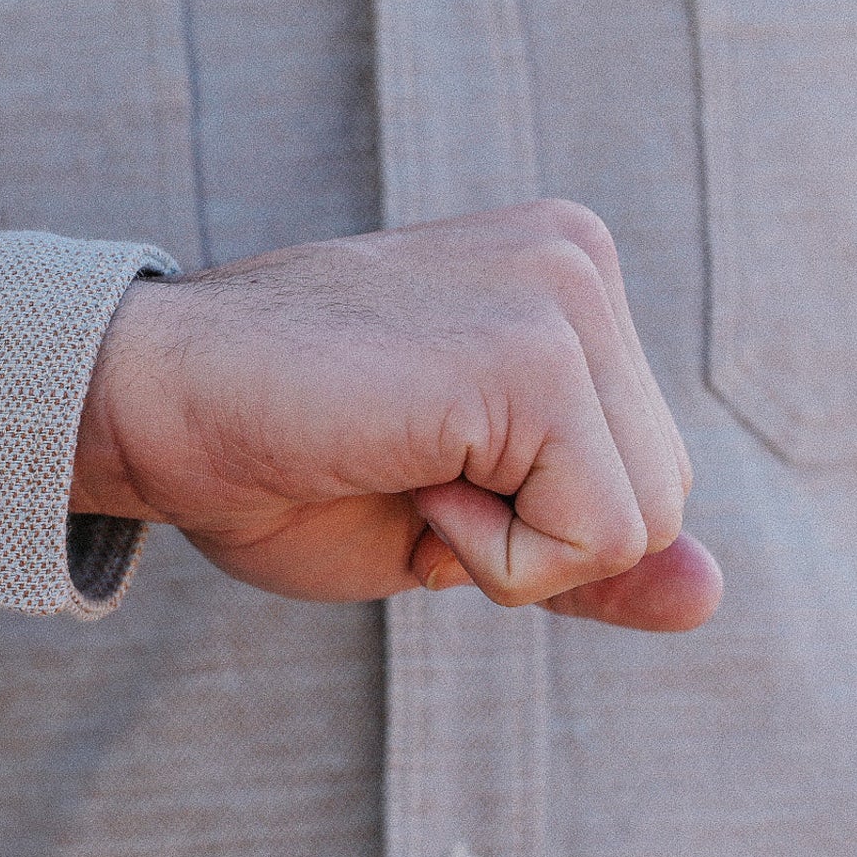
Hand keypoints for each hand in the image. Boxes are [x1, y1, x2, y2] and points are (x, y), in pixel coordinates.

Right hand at [71, 200, 721, 631]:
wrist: (145, 405)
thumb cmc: (274, 458)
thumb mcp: (460, 518)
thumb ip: (587, 547)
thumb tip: (711, 597)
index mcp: (560, 278)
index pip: (640, 472)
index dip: (522, 524)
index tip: (404, 460)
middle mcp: (576, 259)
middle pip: (661, 496)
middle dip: (530, 538)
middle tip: (394, 467)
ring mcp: (560, 292)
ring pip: (641, 522)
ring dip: (508, 549)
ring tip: (392, 459)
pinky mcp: (534, 351)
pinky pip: (596, 538)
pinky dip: (494, 559)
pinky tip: (397, 468)